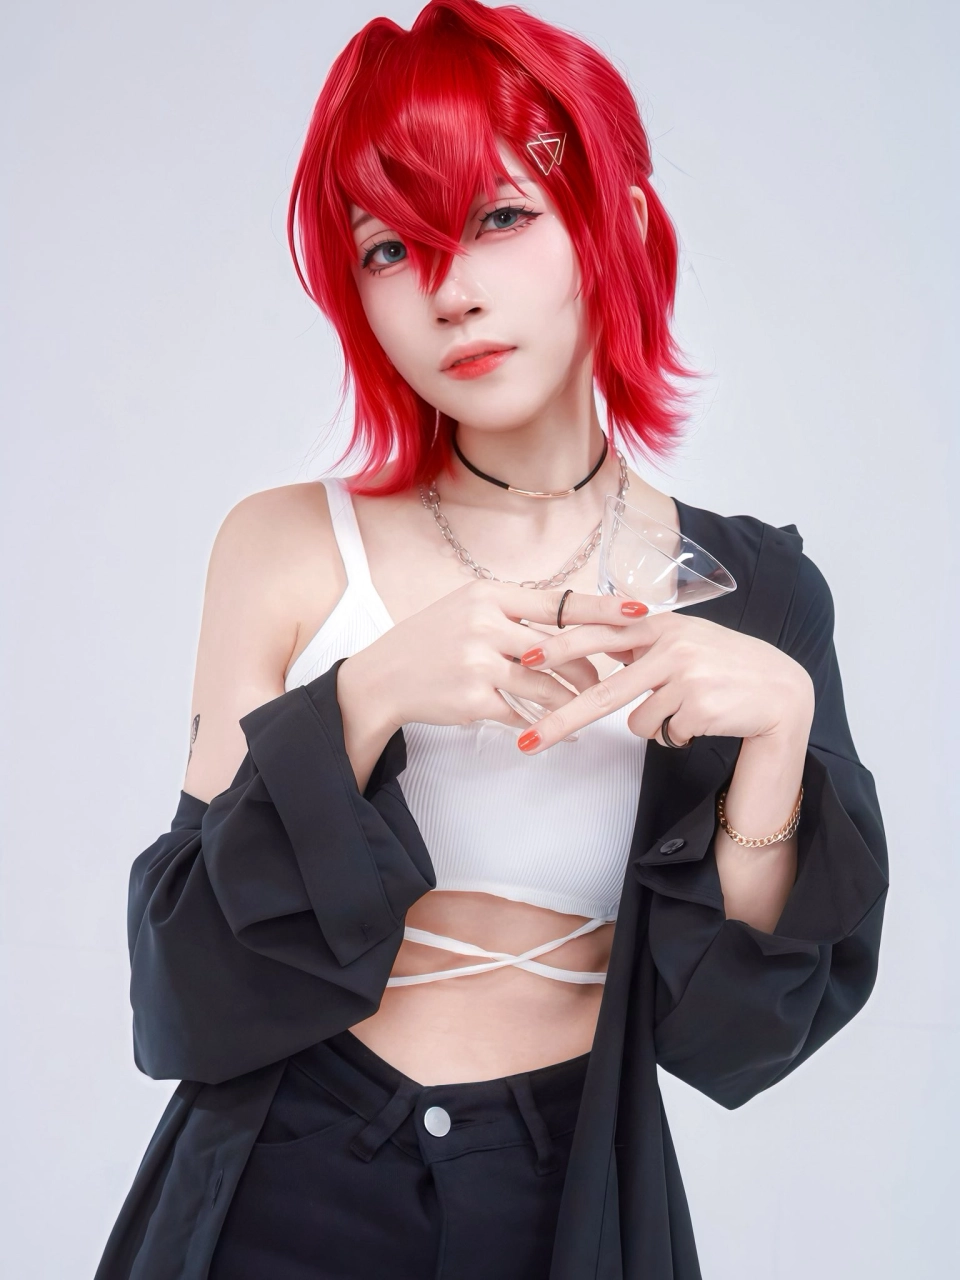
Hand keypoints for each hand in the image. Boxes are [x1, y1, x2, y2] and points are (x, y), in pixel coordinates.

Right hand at [343, 579, 647, 732]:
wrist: (382, 678)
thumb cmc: (430, 642)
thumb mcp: (466, 610)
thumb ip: (512, 614)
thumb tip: (566, 624)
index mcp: (488, 596)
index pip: (558, 602)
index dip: (603, 609)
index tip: (639, 612)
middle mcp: (485, 624)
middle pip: (560, 647)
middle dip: (590, 667)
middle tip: (610, 678)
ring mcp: (479, 662)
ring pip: (547, 686)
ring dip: (571, 702)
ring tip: (585, 710)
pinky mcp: (474, 698)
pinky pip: (522, 714)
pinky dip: (541, 725)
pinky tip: (552, 732)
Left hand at [514, 610, 814, 752]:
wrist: (782, 691)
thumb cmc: (726, 667)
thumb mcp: (685, 640)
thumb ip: (643, 641)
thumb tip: (597, 641)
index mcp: (661, 625)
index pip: (599, 634)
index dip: (559, 646)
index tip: (524, 658)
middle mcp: (671, 645)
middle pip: (602, 693)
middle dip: (561, 720)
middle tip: (529, 742)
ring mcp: (685, 675)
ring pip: (637, 722)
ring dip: (657, 725)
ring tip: (689, 710)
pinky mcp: (699, 705)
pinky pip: (666, 734)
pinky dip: (679, 735)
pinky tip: (706, 719)